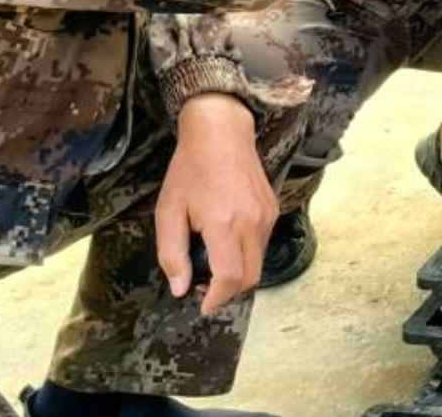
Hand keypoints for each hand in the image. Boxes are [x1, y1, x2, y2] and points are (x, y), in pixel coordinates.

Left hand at [155, 93, 276, 316]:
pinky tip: (226, 242)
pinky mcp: (273, 209)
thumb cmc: (189, 171)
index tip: (202, 306)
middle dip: (229, 292)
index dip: (217, 299)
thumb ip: (172, 254)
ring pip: (258, 262)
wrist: (221, 133)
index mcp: (224, 224)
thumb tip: (180, 288)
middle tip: (205, 289)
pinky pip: (262, 244)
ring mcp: (267, 216)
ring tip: (213, 265)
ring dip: (238, 274)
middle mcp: (252, 223)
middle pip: (250, 277)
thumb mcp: (168, 211)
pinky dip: (246, 254)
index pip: (230, 278)